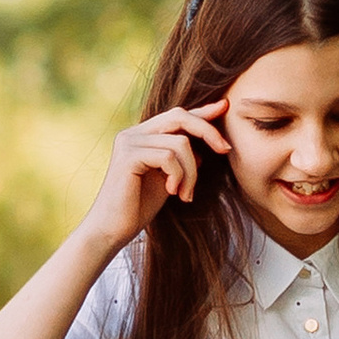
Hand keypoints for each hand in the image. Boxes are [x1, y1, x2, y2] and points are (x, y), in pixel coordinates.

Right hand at [84, 105, 228, 253]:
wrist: (111, 230)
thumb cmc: (138, 207)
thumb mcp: (168, 179)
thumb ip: (182, 161)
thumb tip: (205, 149)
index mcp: (141, 136)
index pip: (176, 116)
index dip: (202, 111)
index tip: (224, 107)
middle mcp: (133, 133)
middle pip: (180, 116)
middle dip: (208, 131)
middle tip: (226, 150)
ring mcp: (129, 142)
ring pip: (180, 142)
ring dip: (192, 171)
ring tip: (186, 194)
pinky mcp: (128, 156)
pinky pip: (169, 157)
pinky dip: (179, 176)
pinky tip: (172, 193)